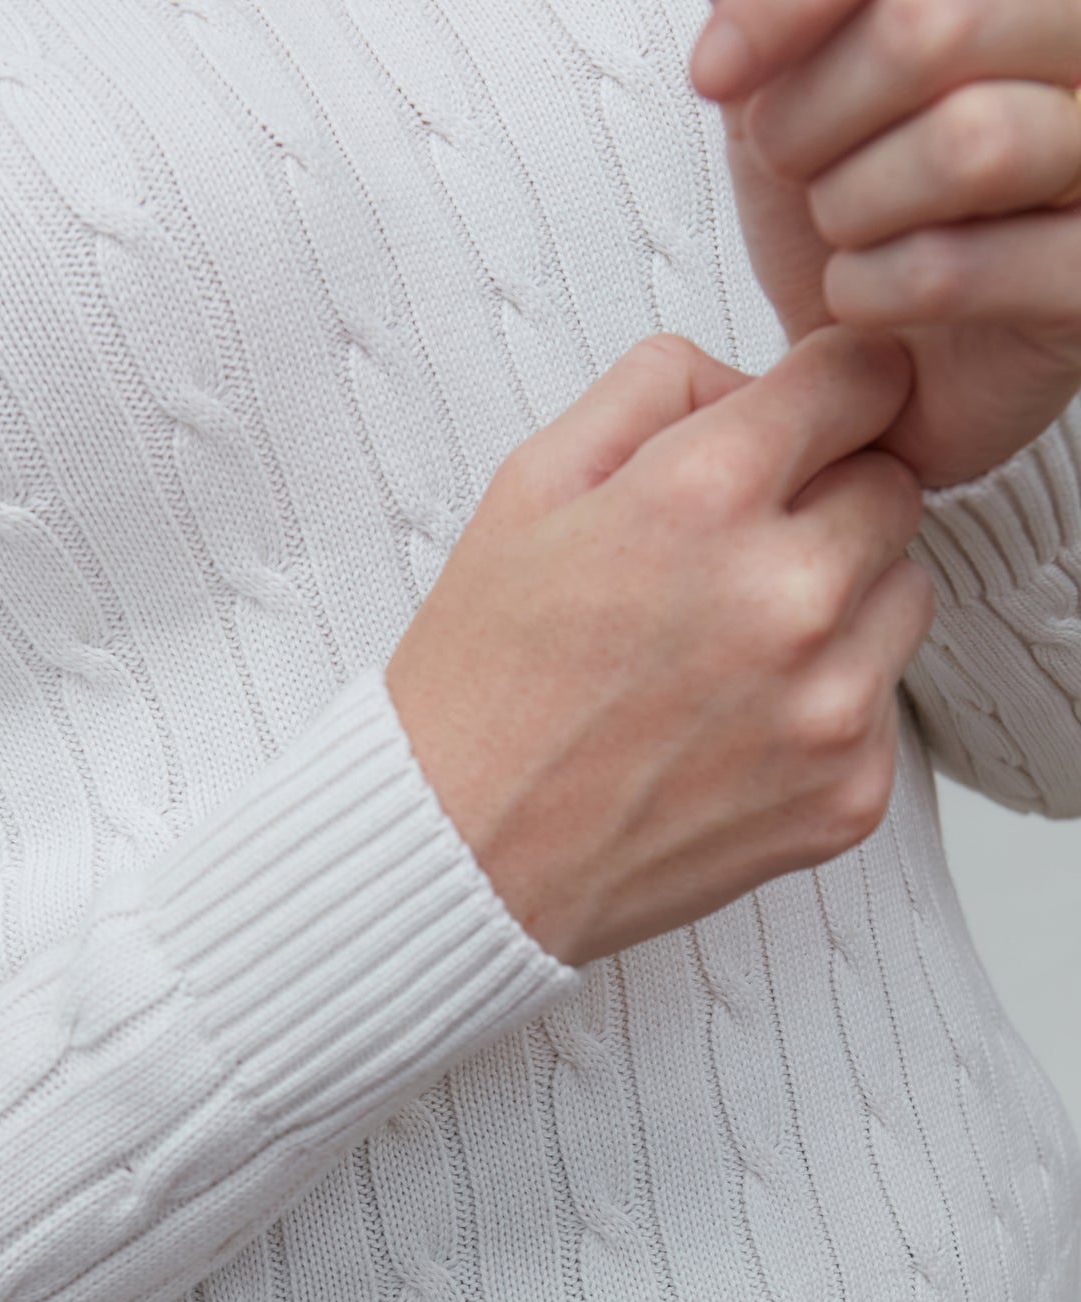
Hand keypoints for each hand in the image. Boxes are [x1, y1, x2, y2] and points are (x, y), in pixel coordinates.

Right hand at [386, 328, 933, 967]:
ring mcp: (829, 705)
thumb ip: (658, 390)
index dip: (831, 393)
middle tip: (732, 559)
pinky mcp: (848, 794)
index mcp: (704, 496)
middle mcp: (787, 595)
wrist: (463, 856)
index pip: (866, 378)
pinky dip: (828, 707)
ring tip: (730, 649)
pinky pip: (885, 707)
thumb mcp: (530, 485)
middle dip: (828, 501)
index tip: (804, 425)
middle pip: (895, 487)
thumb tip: (755, 381)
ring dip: (843, 603)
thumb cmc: (484, 679)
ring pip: (905, 595)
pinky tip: (732, 729)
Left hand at [690, 0, 1080, 486]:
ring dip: (850, 205)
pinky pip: (952, 271)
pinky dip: (868, 293)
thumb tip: (731, 27)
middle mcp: (1076, 53)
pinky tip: (862, 301)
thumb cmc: (857, 211)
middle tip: (785, 162)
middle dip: (812, 112)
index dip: (791, 5)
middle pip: (930, 29)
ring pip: (966, 146)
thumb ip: (778, 17)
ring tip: (840, 230)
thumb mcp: (792, 83)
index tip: (716, 71)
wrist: (881, 360)